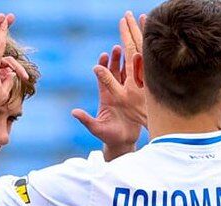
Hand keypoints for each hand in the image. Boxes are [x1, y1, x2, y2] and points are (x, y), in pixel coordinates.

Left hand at [72, 12, 147, 147]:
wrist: (123, 143)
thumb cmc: (108, 136)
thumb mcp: (96, 128)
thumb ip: (86, 120)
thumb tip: (74, 112)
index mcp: (105, 98)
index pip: (103, 78)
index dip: (102, 66)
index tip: (104, 55)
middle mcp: (115, 93)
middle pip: (115, 73)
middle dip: (116, 60)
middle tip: (118, 47)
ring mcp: (126, 95)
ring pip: (127, 75)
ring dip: (129, 63)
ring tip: (132, 50)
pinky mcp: (136, 99)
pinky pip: (139, 84)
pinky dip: (141, 74)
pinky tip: (147, 64)